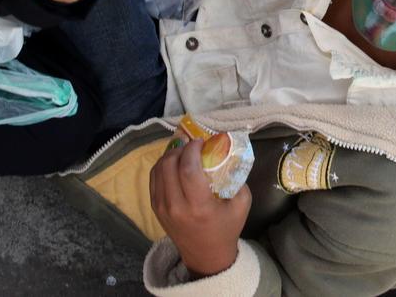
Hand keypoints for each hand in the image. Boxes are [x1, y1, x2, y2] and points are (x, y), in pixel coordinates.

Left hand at [150, 139, 251, 278]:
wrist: (206, 255)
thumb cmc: (226, 228)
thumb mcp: (242, 203)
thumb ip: (236, 177)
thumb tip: (227, 151)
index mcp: (199, 207)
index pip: (188, 169)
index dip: (192, 149)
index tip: (201, 141)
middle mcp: (176, 207)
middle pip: (169, 165)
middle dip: (180, 148)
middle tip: (191, 144)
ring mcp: (162, 207)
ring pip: (158, 169)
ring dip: (170, 155)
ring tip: (183, 151)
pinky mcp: (155, 207)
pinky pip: (153, 178)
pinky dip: (162, 165)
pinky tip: (174, 162)